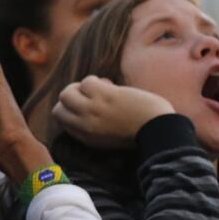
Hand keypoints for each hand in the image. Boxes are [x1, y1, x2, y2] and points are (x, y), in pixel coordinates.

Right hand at [52, 75, 174, 148]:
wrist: (159, 132)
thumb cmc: (139, 133)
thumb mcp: (107, 139)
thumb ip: (91, 128)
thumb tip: (83, 108)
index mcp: (85, 136)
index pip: (62, 118)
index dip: (71, 109)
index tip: (86, 106)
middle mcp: (84, 124)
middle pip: (59, 105)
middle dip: (72, 97)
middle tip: (89, 95)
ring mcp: (92, 109)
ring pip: (68, 92)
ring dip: (84, 87)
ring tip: (101, 89)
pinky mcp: (103, 96)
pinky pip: (87, 82)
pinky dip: (97, 81)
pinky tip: (110, 85)